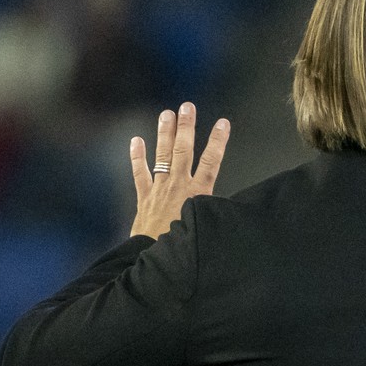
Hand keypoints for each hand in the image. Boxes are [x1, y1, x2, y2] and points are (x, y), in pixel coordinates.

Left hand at [129, 102, 230, 238]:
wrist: (153, 258)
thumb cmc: (183, 245)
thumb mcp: (205, 226)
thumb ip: (213, 210)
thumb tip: (229, 206)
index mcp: (197, 194)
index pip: (211, 162)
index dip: (217, 141)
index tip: (223, 123)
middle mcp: (178, 187)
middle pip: (183, 150)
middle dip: (186, 127)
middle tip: (187, 107)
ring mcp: (159, 190)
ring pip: (162, 156)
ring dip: (165, 133)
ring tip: (166, 114)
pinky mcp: (145, 198)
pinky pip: (140, 174)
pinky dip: (137, 157)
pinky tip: (136, 140)